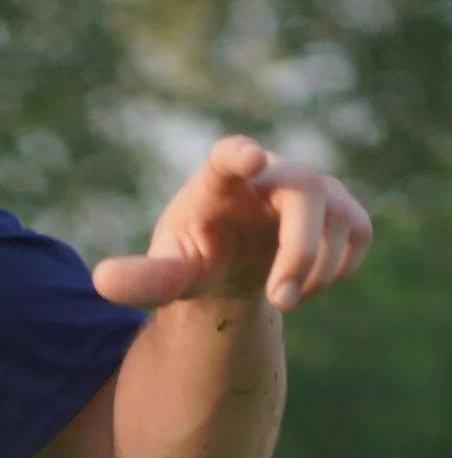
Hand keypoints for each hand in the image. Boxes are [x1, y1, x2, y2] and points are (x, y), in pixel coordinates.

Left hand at [94, 136, 370, 316]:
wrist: (232, 261)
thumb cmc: (195, 257)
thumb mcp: (168, 273)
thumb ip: (142, 279)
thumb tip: (100, 281)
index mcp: (218, 182)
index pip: (228, 157)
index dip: (240, 156)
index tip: (251, 158)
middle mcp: (271, 174)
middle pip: (305, 193)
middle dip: (299, 251)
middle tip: (280, 302)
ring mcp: (313, 186)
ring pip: (337, 220)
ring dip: (313, 272)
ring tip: (278, 293)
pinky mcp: (343, 208)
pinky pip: (358, 236)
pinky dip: (336, 270)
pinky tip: (305, 279)